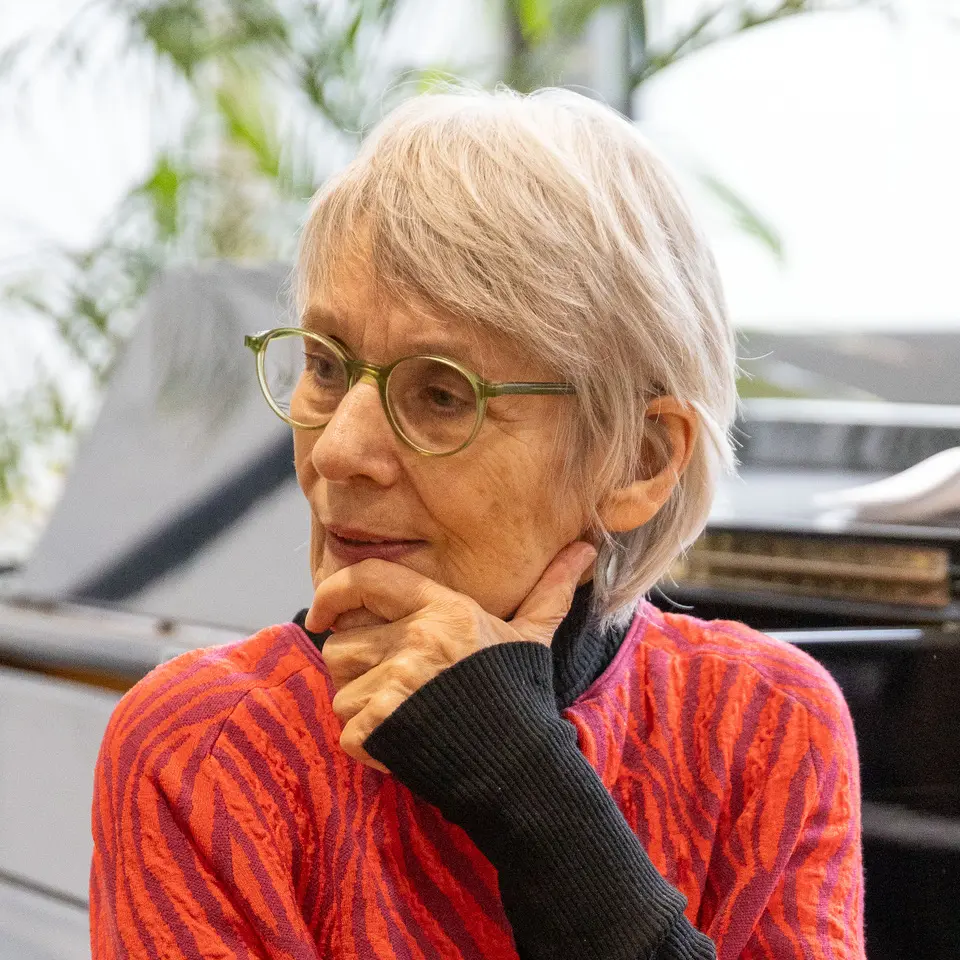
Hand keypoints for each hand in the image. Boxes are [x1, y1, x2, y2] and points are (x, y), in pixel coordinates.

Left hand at [304, 541, 596, 772]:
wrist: (522, 770)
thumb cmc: (521, 697)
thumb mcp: (532, 636)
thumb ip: (550, 589)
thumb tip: (586, 547)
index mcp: (443, 609)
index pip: (367, 579)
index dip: (334, 592)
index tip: (321, 613)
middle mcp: (418, 637)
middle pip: (340, 643)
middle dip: (355, 669)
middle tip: (392, 687)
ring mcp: (399, 682)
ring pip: (339, 690)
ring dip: (362, 709)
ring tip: (406, 719)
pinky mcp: (384, 726)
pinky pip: (347, 731)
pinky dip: (368, 746)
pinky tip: (405, 746)